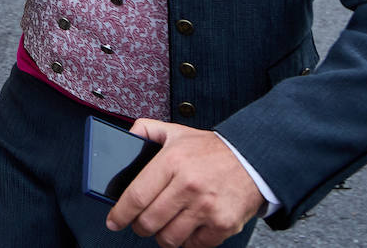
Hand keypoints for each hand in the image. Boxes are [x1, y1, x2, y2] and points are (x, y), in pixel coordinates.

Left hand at [106, 120, 263, 247]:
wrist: (253, 160)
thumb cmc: (211, 150)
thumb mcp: (177, 132)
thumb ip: (148, 130)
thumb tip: (127, 137)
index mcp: (173, 161)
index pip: (136, 196)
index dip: (120, 214)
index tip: (113, 221)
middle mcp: (189, 185)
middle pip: (149, 222)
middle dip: (140, 227)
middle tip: (141, 223)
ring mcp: (207, 207)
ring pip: (169, 238)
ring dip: (162, 236)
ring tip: (165, 225)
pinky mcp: (223, 225)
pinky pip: (194, 245)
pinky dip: (187, 241)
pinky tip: (188, 227)